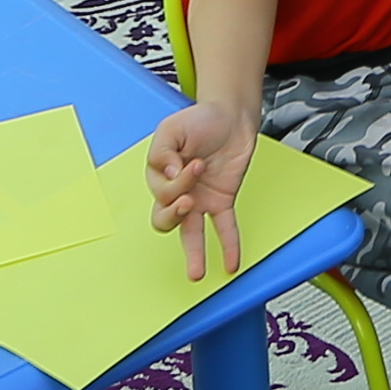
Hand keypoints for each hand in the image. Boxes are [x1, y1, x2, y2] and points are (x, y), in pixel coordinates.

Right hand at [139, 103, 251, 282]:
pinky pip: (224, 228)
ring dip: (193, 254)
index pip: (161, 191)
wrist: (231, 116)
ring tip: (195, 273)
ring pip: (190, 234)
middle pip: (166, 217)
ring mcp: (199, 200)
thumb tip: (169, 174)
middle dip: (174, 212)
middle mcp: (177, 192)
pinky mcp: (221, 201)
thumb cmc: (199, 121)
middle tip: (188, 199)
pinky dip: (229, 246)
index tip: (194, 162)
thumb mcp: (172, 128)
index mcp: (160, 176)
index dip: (177, 181)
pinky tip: (231, 263)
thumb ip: (163, 151)